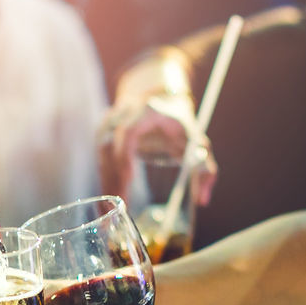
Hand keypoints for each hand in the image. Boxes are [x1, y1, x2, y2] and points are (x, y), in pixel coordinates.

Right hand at [97, 98, 217, 204]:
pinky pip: (101, 154)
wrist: (162, 101)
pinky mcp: (104, 129)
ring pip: (103, 152)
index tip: (128, 178)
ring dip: (107, 179)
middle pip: (111, 145)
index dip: (125, 154)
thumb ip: (204, 171)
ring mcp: (111, 120)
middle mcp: (125, 112)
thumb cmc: (180, 125)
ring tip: (112, 204)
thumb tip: (203, 200)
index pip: (129, 131)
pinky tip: (109, 192)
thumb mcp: (197, 143)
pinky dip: (104, 174)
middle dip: (114, 176)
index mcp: (148, 111)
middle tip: (121, 201)